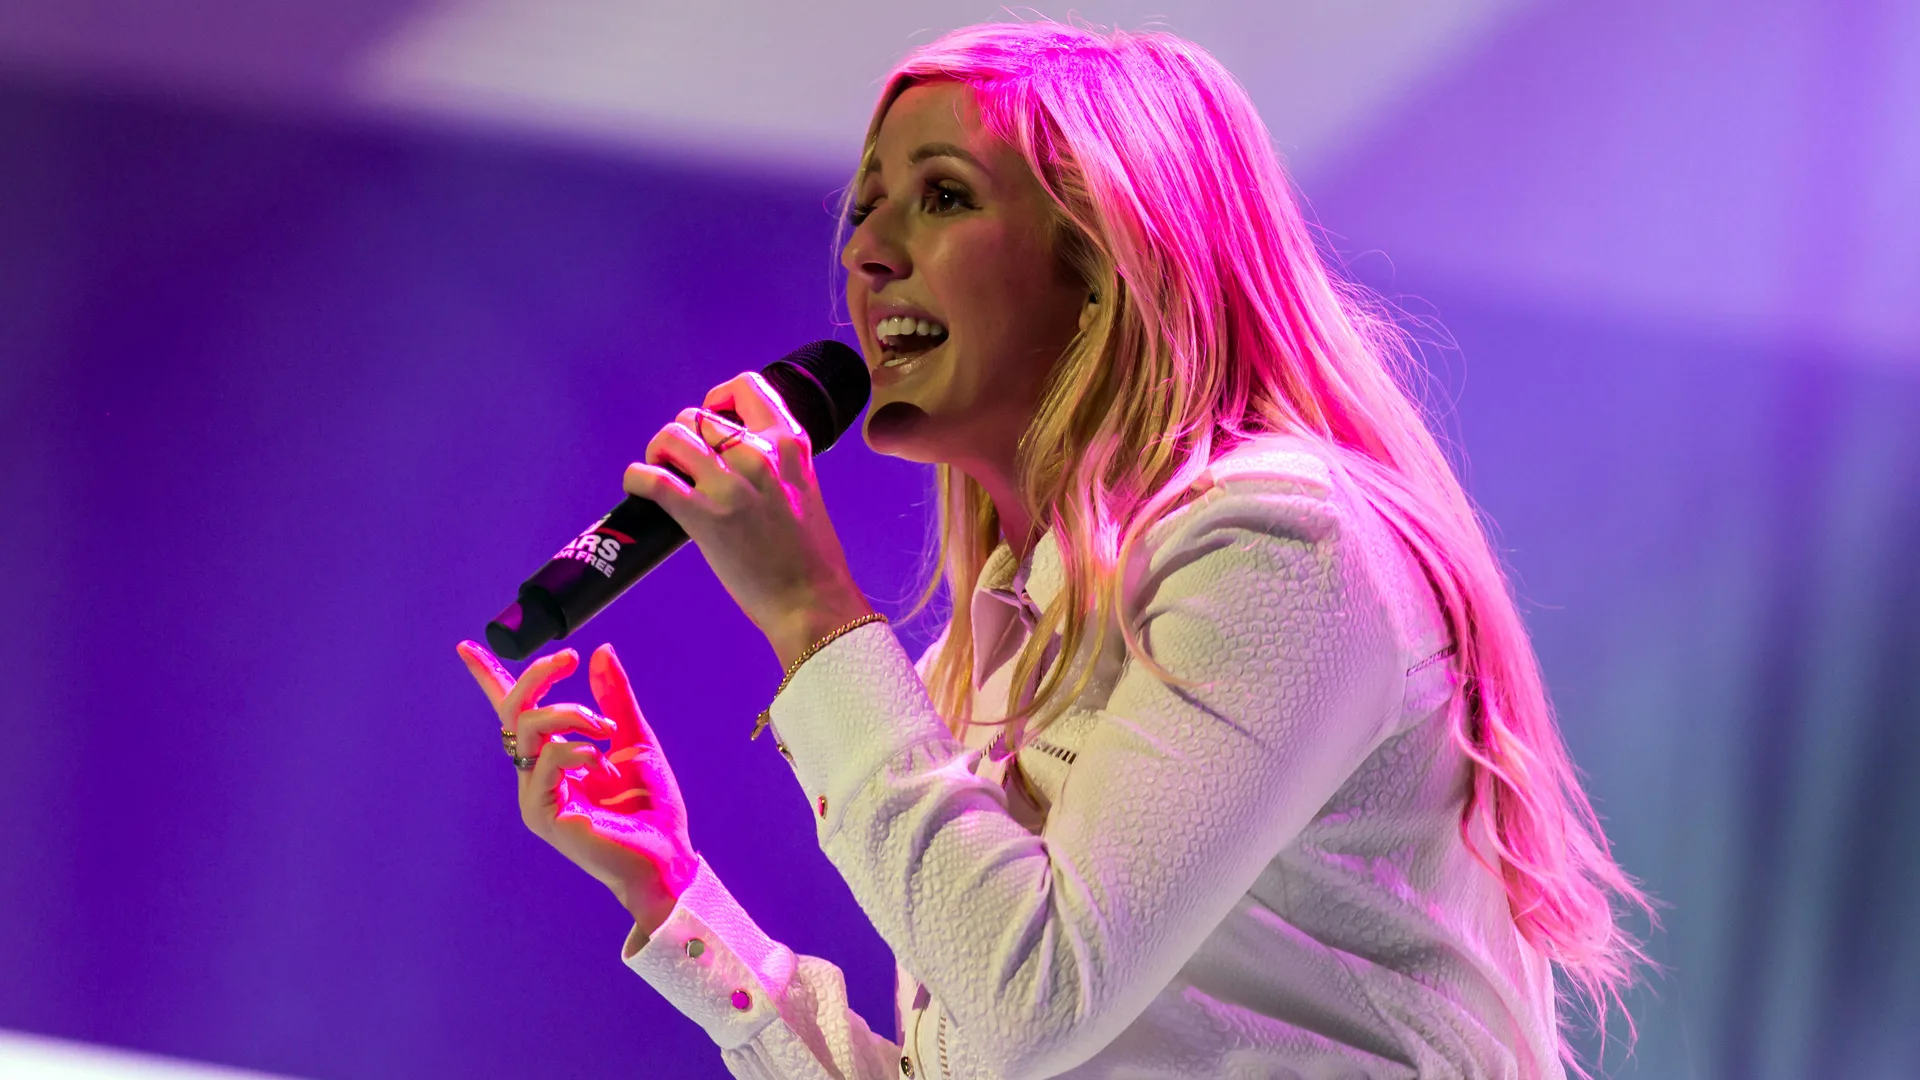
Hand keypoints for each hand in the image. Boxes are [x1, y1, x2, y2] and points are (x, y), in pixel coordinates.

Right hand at [457, 639, 699, 932]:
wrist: (665, 853)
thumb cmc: (649, 804)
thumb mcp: (633, 738)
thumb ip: (614, 699)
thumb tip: (600, 651)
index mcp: (554, 755)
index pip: (514, 711)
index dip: (489, 677)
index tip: (466, 646)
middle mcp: (537, 773)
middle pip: (514, 710)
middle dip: (537, 676)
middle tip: (570, 658)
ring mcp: (535, 794)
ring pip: (528, 728)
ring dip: (571, 714)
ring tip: (606, 729)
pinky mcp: (541, 813)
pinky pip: (548, 760)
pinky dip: (579, 750)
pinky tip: (603, 766)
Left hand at [622, 371, 873, 667]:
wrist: (812, 601)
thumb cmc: (810, 555)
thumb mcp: (804, 487)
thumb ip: (775, 463)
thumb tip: (732, 454)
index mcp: (789, 444)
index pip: (745, 386)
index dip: (718, 398)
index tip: (713, 420)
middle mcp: (759, 454)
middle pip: (695, 417)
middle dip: (681, 438)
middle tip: (683, 467)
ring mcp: (731, 485)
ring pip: (671, 437)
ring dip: (658, 453)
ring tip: (663, 475)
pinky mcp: (704, 517)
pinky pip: (652, 479)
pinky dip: (636, 478)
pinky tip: (638, 487)